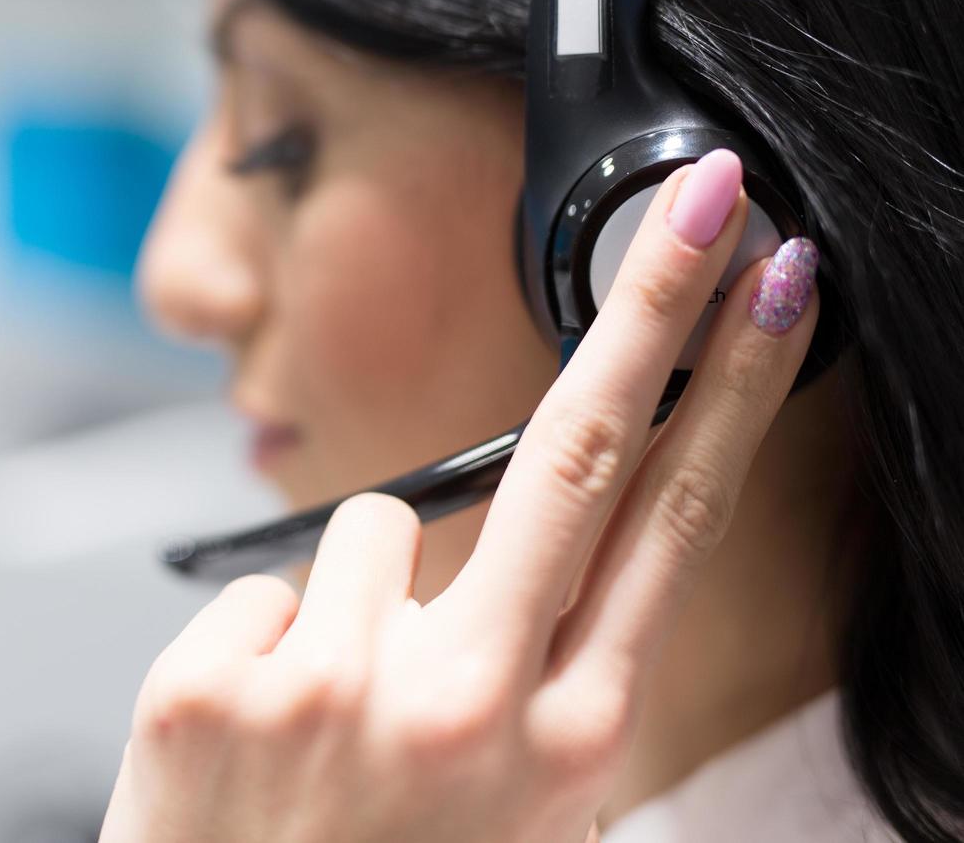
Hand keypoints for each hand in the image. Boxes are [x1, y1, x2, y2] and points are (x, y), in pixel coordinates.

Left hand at [99, 150, 819, 842]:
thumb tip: (533, 550)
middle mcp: (467, 706)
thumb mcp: (520, 812)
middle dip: (654, 311)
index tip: (770, 287)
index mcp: (567, 742)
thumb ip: (539, 676)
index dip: (732, 389)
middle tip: (702, 203)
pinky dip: (260, 645)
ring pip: (369, 527)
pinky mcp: (215, 688)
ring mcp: (335, 691)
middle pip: (583, 453)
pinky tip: (262, 738)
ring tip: (340, 715)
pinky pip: (260, 592)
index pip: (673, 521)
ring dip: (358, 597)